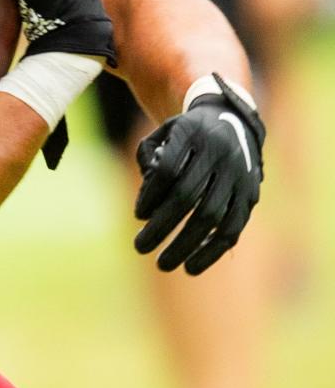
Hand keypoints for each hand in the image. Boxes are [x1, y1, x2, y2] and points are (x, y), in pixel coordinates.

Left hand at [134, 74, 264, 274]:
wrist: (231, 121)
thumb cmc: (186, 134)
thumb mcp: (163, 133)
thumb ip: (148, 158)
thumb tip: (145, 207)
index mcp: (192, 132)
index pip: (168, 169)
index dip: (151, 195)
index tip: (138, 216)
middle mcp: (219, 152)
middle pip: (187, 196)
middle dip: (162, 226)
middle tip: (139, 248)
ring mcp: (238, 175)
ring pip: (211, 216)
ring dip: (185, 244)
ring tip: (163, 264)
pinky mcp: (250, 195)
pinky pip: (233, 229)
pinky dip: (212, 251)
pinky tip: (191, 267)